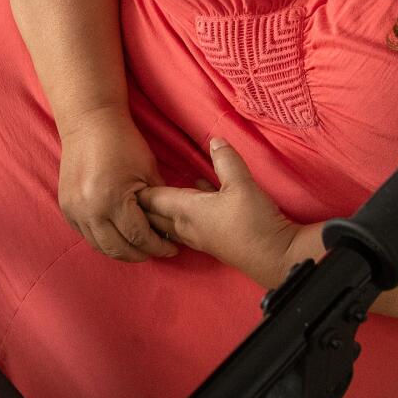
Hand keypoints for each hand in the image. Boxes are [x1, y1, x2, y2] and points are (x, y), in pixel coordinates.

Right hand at [57, 107, 176, 261]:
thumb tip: (168, 228)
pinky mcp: (66, 208)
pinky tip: (118, 235)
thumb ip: (158, 204)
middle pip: (118, 249)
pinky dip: (103, 239)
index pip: (139, 238)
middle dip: (140, 254)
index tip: (171, 249)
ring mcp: (74, 210)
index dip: (158, 247)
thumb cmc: (123, 142)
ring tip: (139, 247)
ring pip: (100, 246)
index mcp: (112, 201)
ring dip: (121, 250)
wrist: (89, 122)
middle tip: (157, 251)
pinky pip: (86, 235)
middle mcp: (89, 211)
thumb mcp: (149, 172)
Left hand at [139, 139, 304, 287]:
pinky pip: (186, 226)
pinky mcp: (211, 243)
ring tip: (149, 197)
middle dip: (139, 204)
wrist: (275, 257)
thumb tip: (215, 140)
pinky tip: (194, 200)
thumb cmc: (253, 222)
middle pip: (153, 215)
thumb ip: (226, 161)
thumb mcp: (241, 184)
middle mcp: (185, 227)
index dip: (136, 188)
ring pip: (168, 223)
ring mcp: (197, 238)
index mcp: (185, 210)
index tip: (123, 176)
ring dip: (158, 212)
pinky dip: (181, 214)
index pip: (151, 198)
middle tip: (127, 188)